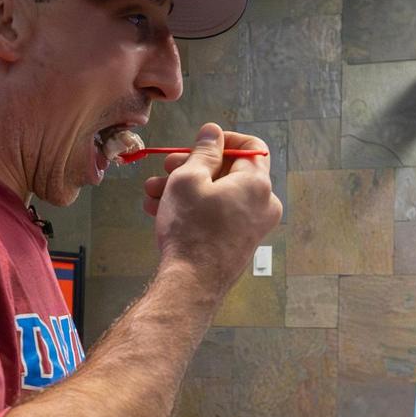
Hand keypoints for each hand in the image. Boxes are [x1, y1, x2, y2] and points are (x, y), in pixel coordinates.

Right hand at [142, 124, 281, 291]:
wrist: (191, 283)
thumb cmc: (190, 230)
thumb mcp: (189, 179)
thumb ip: (203, 151)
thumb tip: (213, 133)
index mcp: (258, 184)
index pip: (251, 146)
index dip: (223, 140)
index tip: (198, 143)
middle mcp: (263, 205)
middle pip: (229, 172)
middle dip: (192, 167)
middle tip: (166, 168)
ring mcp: (252, 226)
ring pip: (218, 195)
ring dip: (184, 189)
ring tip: (152, 192)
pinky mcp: (239, 242)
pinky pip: (218, 215)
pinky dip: (193, 209)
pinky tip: (159, 210)